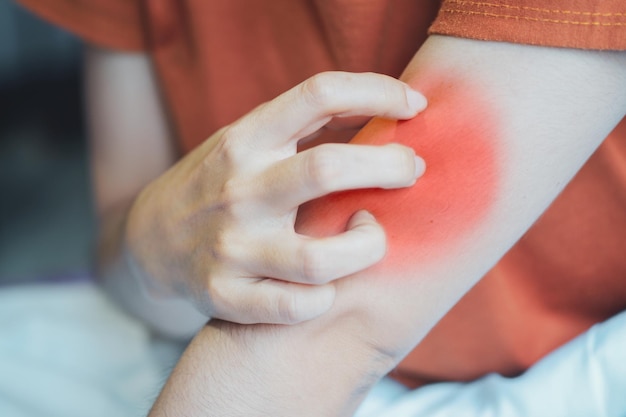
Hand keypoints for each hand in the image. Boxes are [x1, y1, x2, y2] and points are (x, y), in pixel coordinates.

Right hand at [124, 71, 426, 324]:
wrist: (149, 239)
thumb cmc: (219, 183)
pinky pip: (297, 307)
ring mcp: (230, 247)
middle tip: (412, 170)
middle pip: (329, 170)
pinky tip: (330, 284)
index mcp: (245, 140)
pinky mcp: (225, 296)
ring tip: (371, 233)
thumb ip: (307, 125)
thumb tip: (387, 107)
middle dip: (391, 166)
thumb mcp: (248, 140)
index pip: (319, 95)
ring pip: (320, 259)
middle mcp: (238, 190)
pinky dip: (326, 299)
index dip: (379, 91)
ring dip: (368, 246)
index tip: (414, 104)